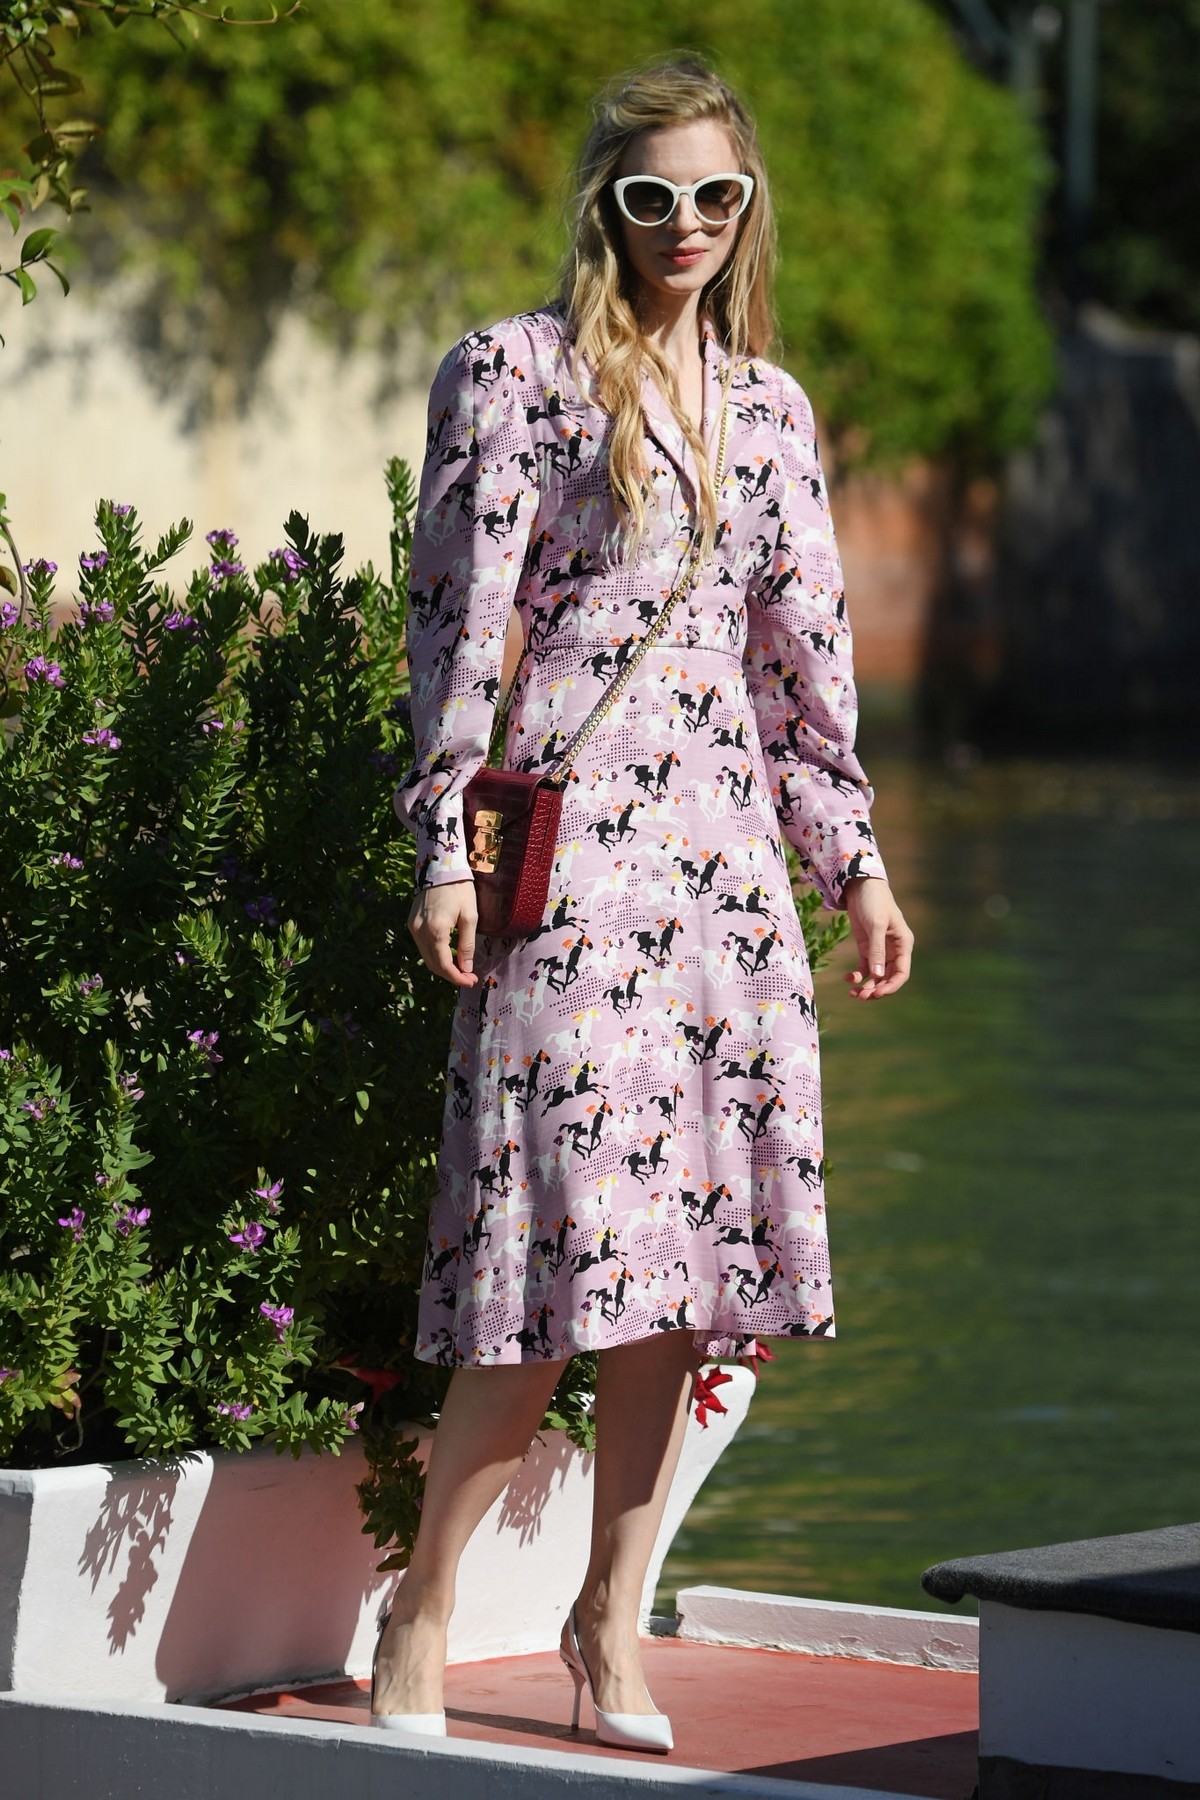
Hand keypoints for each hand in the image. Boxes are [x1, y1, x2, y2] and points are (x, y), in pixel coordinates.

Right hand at [407, 880, 478, 986]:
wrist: (439, 866)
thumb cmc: (459, 888)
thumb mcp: (470, 916)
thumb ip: (467, 945)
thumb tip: (467, 968)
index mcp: (435, 930)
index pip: (444, 965)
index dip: (457, 978)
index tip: (471, 981)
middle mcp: (419, 932)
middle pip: (433, 965)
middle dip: (451, 975)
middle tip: (469, 977)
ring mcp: (413, 927)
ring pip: (426, 957)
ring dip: (443, 967)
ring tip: (461, 969)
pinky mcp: (411, 923)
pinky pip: (422, 946)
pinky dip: (435, 955)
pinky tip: (448, 955)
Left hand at [841, 877, 912, 999]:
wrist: (860, 885)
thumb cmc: (873, 901)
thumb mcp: (876, 924)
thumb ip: (877, 950)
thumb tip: (877, 975)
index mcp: (903, 944)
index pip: (902, 972)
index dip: (891, 986)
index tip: (877, 993)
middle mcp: (894, 950)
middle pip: (889, 978)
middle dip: (876, 989)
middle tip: (861, 997)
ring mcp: (879, 950)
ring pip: (876, 976)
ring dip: (866, 986)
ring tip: (853, 993)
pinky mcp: (866, 948)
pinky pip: (864, 968)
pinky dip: (857, 976)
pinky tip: (847, 978)